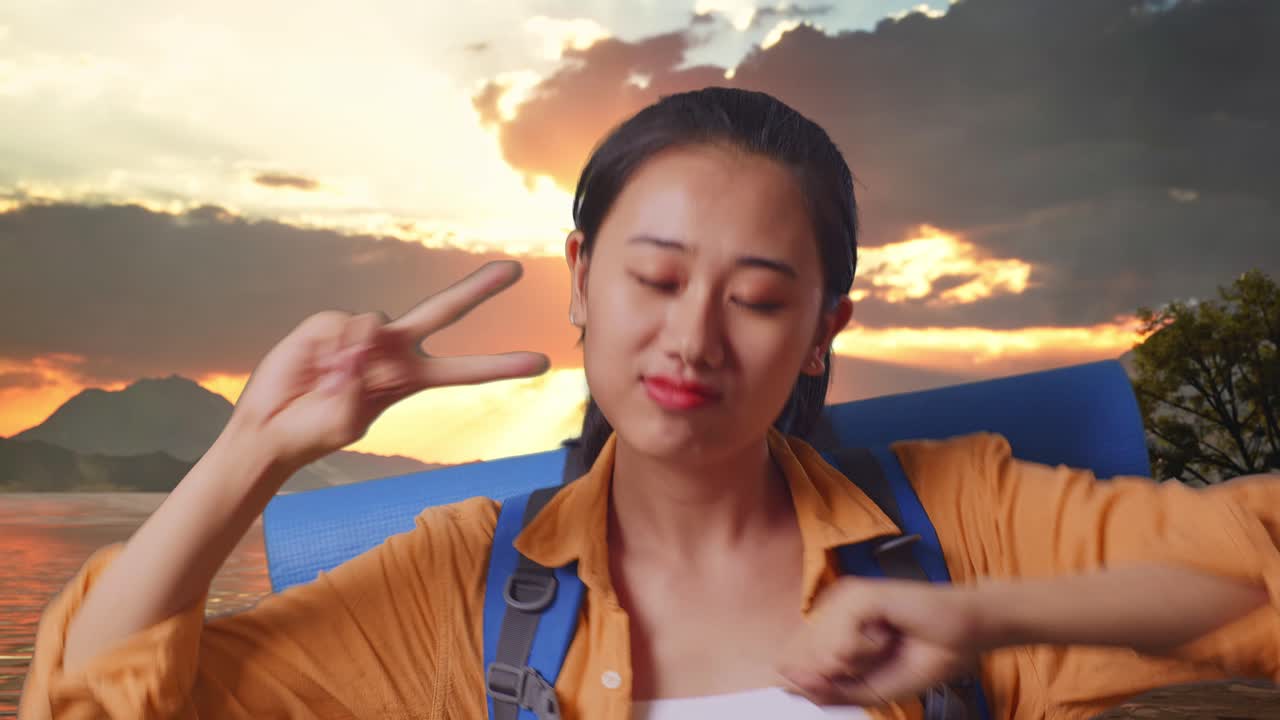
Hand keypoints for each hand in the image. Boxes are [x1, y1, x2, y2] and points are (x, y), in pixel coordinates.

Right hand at [228, 261, 548, 474]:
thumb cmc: (317, 431)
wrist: (271, 428)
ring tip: (330, 384)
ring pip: (379, 324)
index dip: (501, 366)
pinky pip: (344, 326)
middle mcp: (395, 350)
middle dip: (479, 288)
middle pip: (444, 311)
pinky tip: (316, 367)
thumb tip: (363, 338)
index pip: (465, 371)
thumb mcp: (352, 419)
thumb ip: (363, 382)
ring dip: (356, 359)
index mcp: (412, 379)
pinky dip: (333, 349)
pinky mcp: (330, 323)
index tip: (542, 362)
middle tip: (515, 269)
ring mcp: (363, 334)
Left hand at [776, 576, 984, 707]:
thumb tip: (788, 680)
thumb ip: (828, 690)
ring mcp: (842, 600)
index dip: (820, 684)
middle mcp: (830, 610)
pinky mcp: (857, 595)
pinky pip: (842, 645)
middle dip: (846, 675)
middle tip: (879, 657)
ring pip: (823, 656)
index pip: (797, 664)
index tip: (857, 674)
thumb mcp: (868, 689)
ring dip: (861, 662)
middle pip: (809, 666)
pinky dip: (869, 650)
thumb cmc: (920, 659)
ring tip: (885, 643)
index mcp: (830, 628)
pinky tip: (888, 632)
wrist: (964, 641)